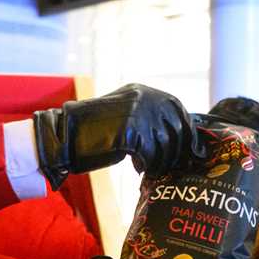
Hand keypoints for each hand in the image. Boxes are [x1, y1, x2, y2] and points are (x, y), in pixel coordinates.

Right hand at [33, 84, 200, 188]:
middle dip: (177, 151)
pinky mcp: (130, 132)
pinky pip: (151, 155)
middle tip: (172, 166)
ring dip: (160, 161)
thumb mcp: (124, 115)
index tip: (192, 149)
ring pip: (165, 144)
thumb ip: (147, 118)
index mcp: (142, 91)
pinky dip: (146, 165)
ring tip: (149, 167)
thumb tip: (179, 135)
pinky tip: (135, 167)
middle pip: (175, 128)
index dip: (187, 131)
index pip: (177, 109)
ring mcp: (137, 113)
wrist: (65, 137)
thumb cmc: (94, 132)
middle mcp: (142, 98)